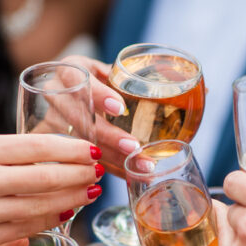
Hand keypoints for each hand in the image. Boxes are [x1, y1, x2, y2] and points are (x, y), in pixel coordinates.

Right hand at [0, 134, 102, 245]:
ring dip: (73, 198)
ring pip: (42, 205)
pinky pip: (27, 228)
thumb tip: (59, 155)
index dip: (72, 149)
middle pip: (46, 177)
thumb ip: (9, 154)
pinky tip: (67, 212)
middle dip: (81, 174)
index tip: (94, 149)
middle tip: (100, 171)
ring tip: (90, 190)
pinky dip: (51, 219)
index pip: (38, 146)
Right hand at [58, 55, 140, 176]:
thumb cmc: (99, 83)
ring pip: (79, 143)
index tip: (120, 108)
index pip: (75, 77)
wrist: (70, 98)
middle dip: (108, 135)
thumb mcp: (111, 73)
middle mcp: (55, 95)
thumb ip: (137, 79)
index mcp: (69, 71)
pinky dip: (108, 168)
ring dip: (112, 157)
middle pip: (77, 116)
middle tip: (134, 146)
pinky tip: (130, 174)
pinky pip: (80, 160)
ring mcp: (49, 121)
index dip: (97, 94)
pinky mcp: (54, 145)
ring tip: (141, 166)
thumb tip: (196, 87)